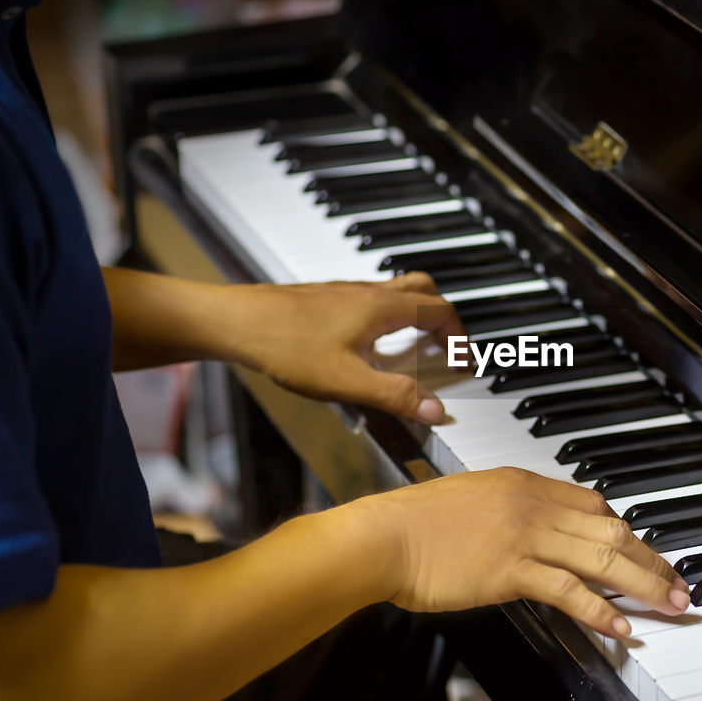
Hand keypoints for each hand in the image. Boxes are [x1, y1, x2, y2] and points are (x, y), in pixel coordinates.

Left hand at [231, 274, 463, 423]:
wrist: (238, 322)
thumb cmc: (287, 346)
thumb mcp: (348, 381)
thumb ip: (395, 396)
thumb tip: (435, 410)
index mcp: (384, 308)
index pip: (440, 311)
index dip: (459, 336)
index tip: (464, 359)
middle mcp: (370, 293)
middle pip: (424, 290)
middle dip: (444, 317)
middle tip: (447, 346)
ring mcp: (348, 293)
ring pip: (397, 292)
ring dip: (416, 314)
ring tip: (415, 345)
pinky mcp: (328, 299)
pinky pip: (373, 300)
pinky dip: (388, 317)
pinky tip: (369, 345)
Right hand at [370, 468, 690, 637]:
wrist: (383, 536)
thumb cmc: (414, 522)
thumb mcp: (469, 498)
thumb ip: (506, 510)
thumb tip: (527, 531)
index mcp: (524, 482)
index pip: (592, 504)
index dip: (623, 530)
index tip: (641, 550)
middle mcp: (533, 504)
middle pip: (611, 530)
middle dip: (651, 558)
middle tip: (678, 580)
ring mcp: (525, 536)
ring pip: (602, 559)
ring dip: (645, 584)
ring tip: (671, 604)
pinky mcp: (512, 571)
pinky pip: (570, 591)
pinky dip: (602, 610)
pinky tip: (623, 627)